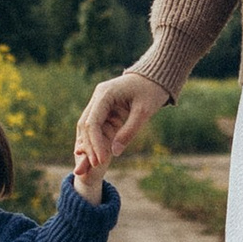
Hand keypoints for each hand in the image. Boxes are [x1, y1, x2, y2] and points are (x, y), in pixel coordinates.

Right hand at [73, 71, 165, 186]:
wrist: (156, 76)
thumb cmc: (151, 91)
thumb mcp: (143, 112)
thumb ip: (128, 132)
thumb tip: (114, 152)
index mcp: (105, 94)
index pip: (92, 122)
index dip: (95, 143)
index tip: (101, 161)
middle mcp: (98, 96)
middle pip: (86, 124)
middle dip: (89, 146)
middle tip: (96, 165)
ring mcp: (99, 101)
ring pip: (87, 125)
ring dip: (89, 144)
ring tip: (94, 163)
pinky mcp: (104, 107)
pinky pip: (95, 125)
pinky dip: (94, 139)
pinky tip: (95, 153)